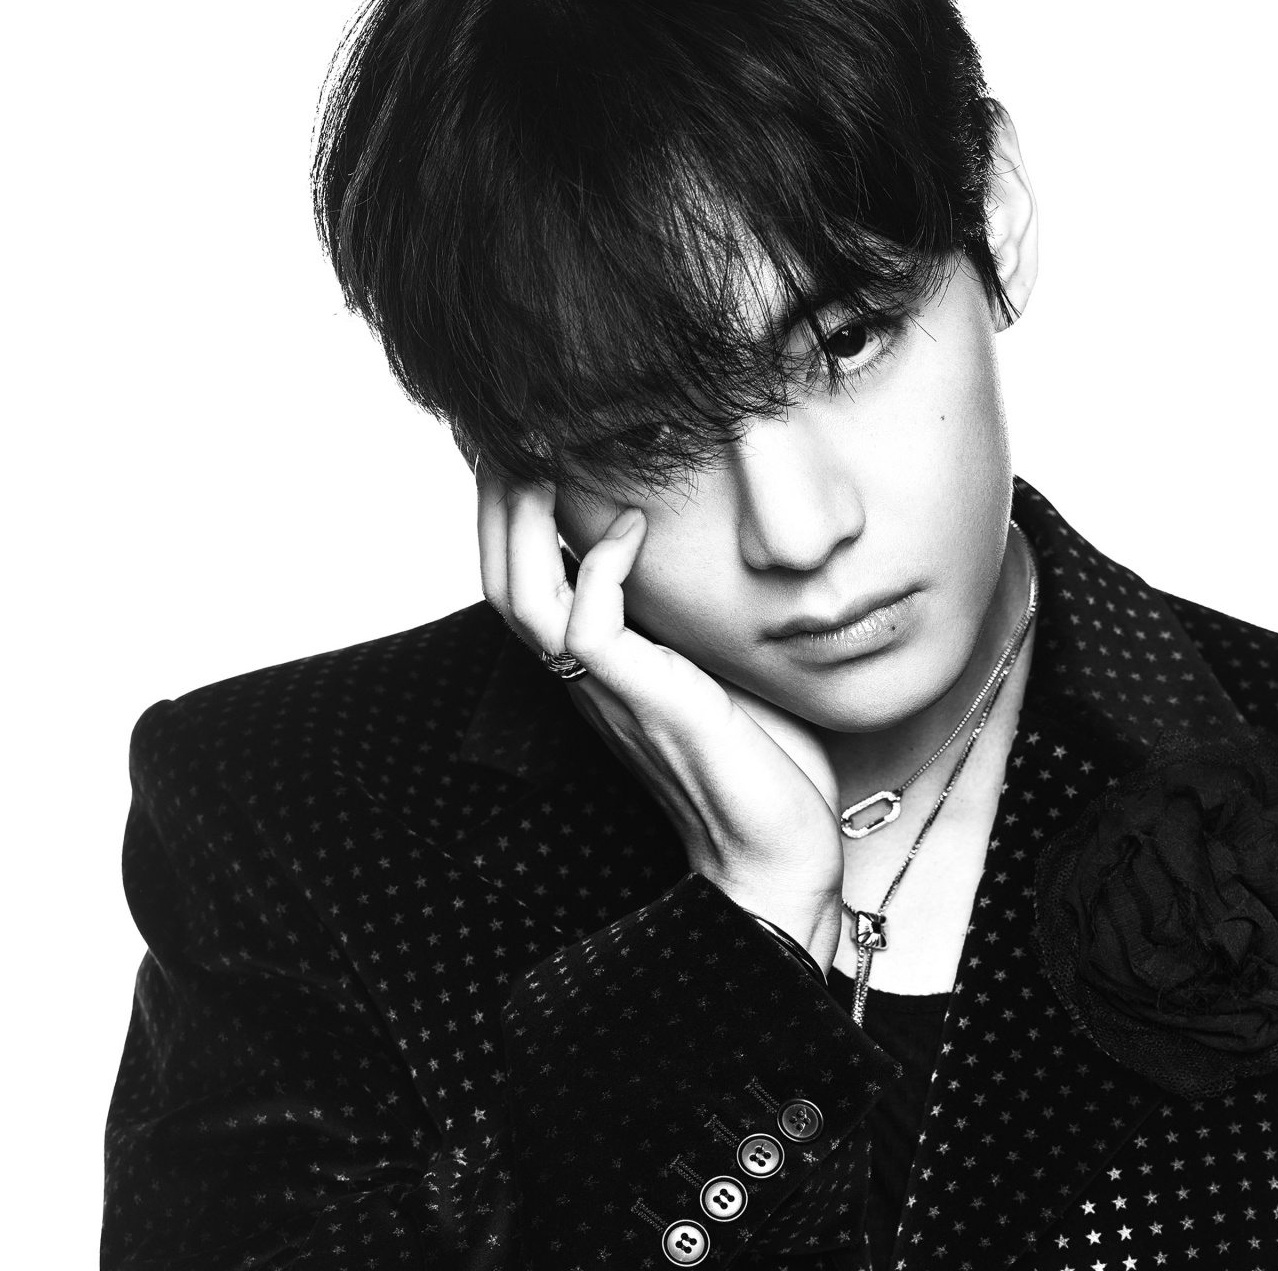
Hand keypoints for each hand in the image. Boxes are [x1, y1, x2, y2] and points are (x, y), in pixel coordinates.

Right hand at [476, 468, 846, 970]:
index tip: (530, 437)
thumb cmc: (764, 762)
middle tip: (516, 423)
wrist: (778, 855)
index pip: (525, 573)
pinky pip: (586, 627)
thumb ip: (700, 608)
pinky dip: (601, 565)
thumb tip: (710, 540)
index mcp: (597, 664)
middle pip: (501, 575)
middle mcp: (586, 676)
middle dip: (499, 495)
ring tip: (544, 451)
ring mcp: (608, 691)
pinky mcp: (642, 702)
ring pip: (523, 595)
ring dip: (526, 518)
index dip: (513, 507)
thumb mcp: (726, 660)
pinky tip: (629, 522)